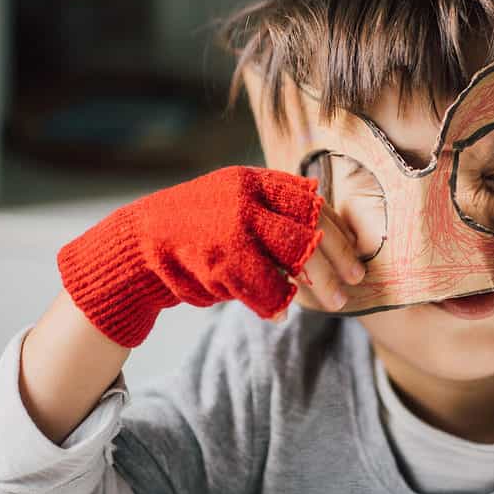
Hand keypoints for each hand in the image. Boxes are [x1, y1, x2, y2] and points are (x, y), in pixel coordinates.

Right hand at [57, 166, 363, 346]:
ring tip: (333, 302)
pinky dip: (277, 303)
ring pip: (295, 256)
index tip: (356, 251)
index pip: (310, 200)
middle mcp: (247, 198)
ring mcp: (235, 228)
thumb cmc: (194, 230)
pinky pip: (266, 287)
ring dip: (319, 283)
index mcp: (252, 181)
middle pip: (310, 227)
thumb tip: (325, 222)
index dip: (337, 227)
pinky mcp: (223, 260)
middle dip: (338, 257)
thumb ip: (271, 210)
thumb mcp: (232, 203)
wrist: (136, 245)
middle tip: (356, 279)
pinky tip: (282, 313)